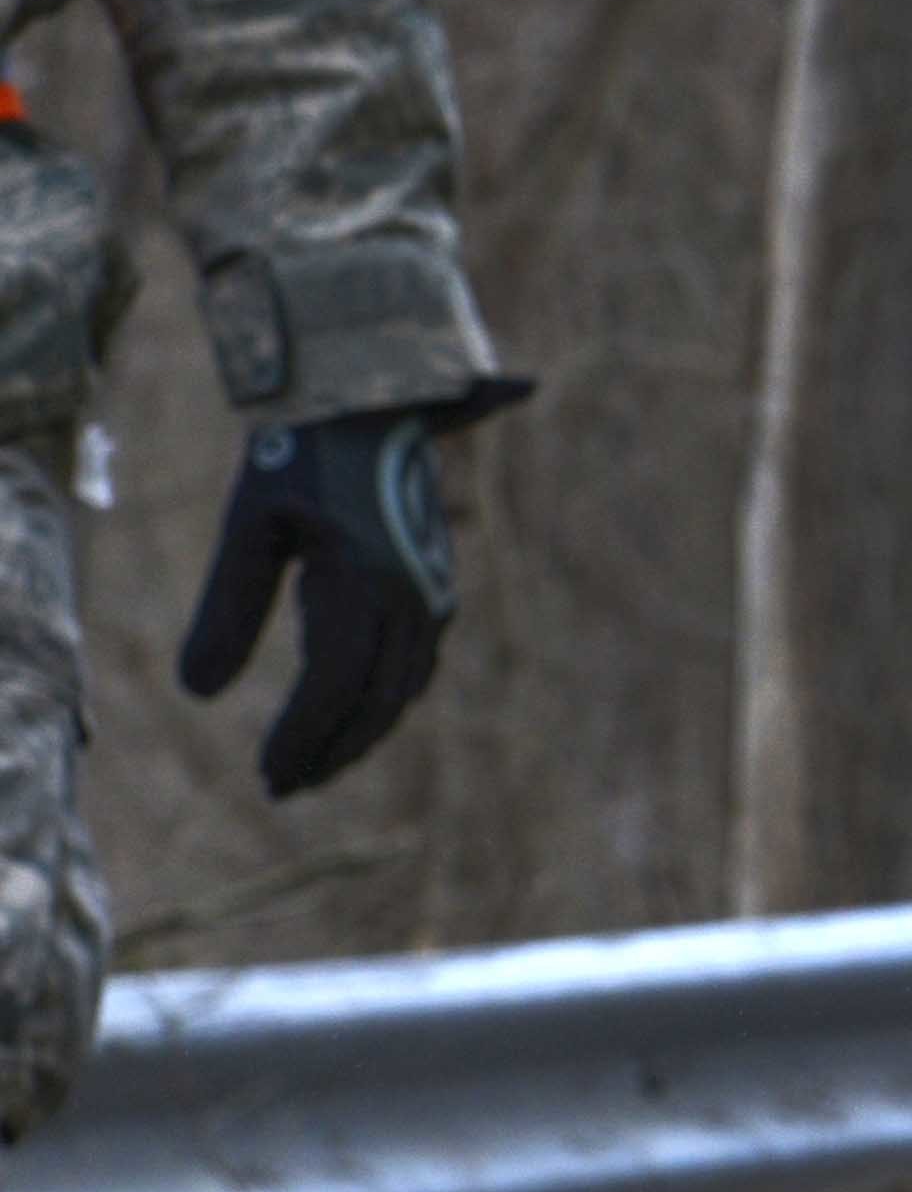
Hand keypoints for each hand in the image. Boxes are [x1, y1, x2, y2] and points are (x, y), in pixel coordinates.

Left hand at [177, 409, 466, 797]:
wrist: (371, 404)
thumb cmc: (296, 460)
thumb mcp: (248, 529)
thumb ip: (227, 610)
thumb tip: (195, 694)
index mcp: (366, 583)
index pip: (333, 686)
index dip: (301, 738)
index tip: (266, 777)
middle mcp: (412, 598)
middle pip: (375, 701)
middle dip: (330, 751)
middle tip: (282, 787)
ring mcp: (433, 595)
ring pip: (401, 689)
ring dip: (359, 733)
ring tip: (313, 764)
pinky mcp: (436, 589)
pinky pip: (415, 666)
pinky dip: (383, 701)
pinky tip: (353, 714)